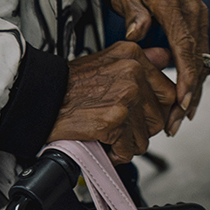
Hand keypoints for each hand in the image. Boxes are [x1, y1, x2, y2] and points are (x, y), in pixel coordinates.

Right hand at [48, 41, 177, 161]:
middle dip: (142, 128)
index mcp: (134, 56)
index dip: (155, 110)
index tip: (142, 117)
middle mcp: (133, 72)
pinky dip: (116, 154)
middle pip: (160, 116)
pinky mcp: (115, 120)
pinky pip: (129, 149)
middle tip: (120, 127)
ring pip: (147, 136)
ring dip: (128, 143)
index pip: (168, 92)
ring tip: (109, 134)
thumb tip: (165, 57)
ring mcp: (126, 96)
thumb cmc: (69, 85)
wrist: (40, 99)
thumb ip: (141, 59)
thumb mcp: (108, 60)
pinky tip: (102, 143)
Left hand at [103, 0, 209, 132]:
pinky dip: (194, 76)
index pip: (186, 46)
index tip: (182, 103)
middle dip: (190, 94)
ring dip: (194, 90)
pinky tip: (186, 97)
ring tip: (179, 118)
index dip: (186, 78)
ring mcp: (198, 14)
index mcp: (175, 3)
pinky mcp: (197, 19)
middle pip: (198, 59)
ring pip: (202, 59)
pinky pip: (199, 52)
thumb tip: (136, 35)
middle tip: (175, 123)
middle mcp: (193, 9)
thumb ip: (134, 13)